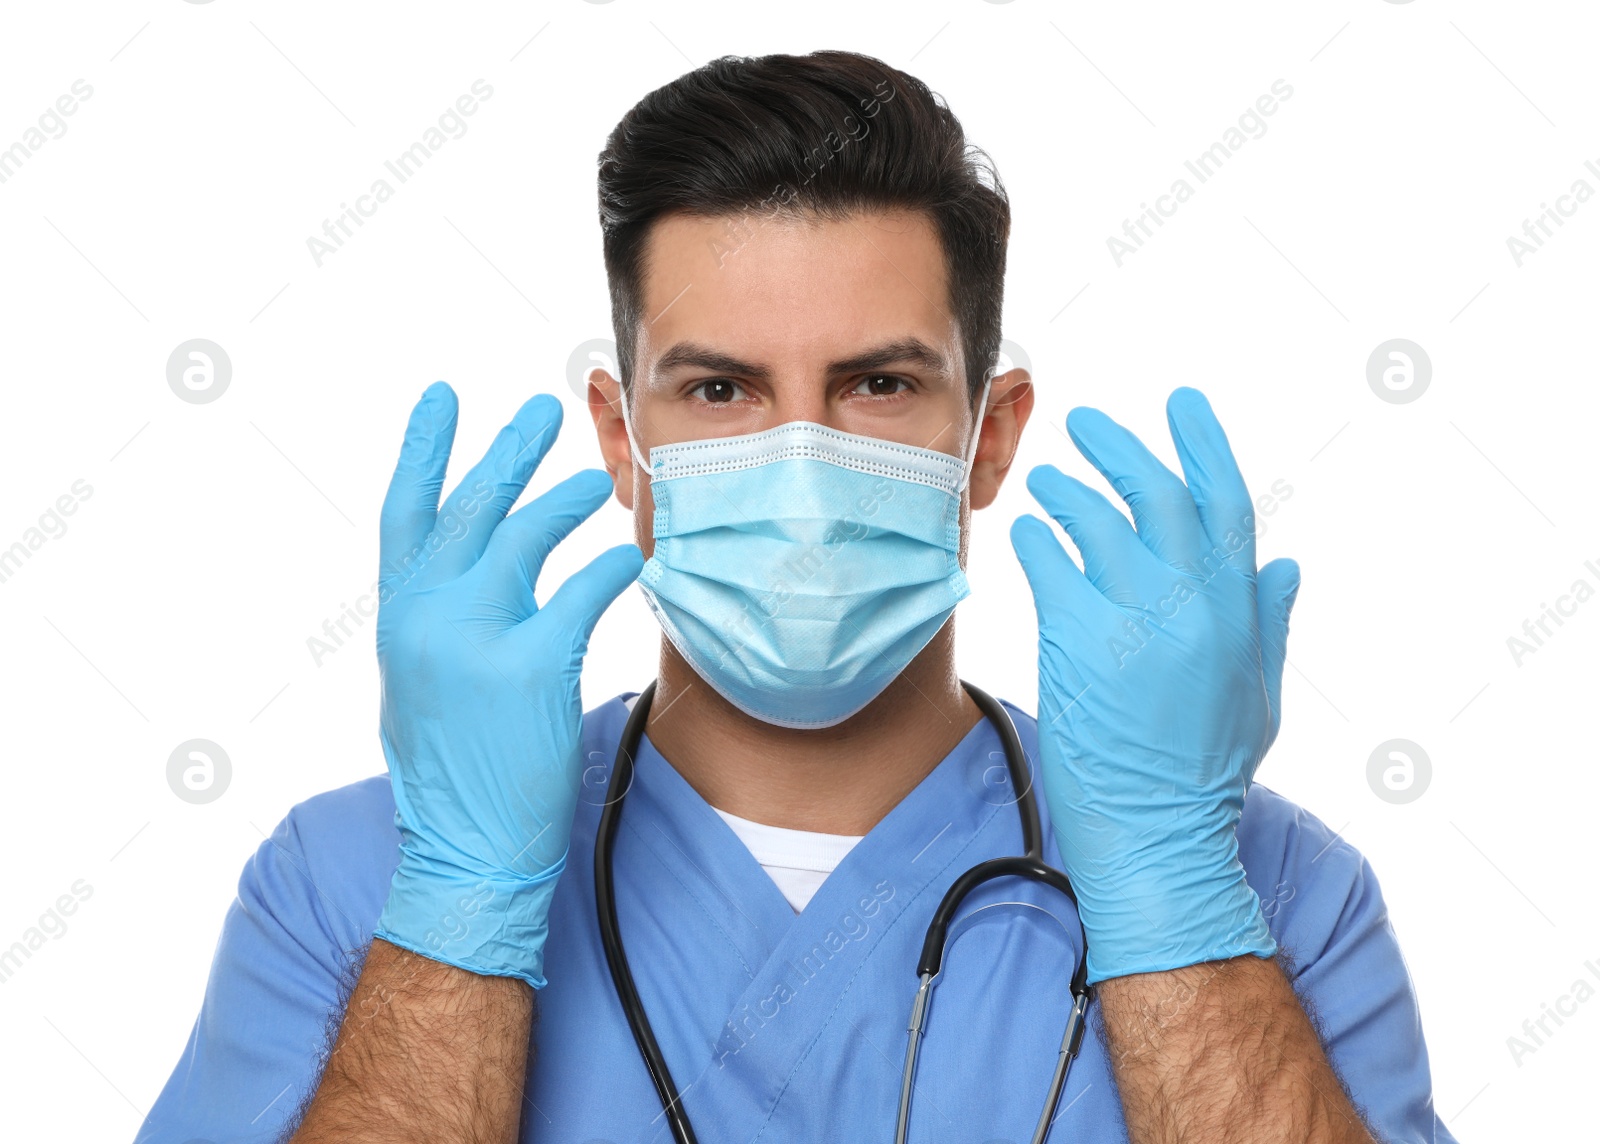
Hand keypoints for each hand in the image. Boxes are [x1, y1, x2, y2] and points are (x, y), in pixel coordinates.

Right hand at [372, 382, 642, 987]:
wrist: (464, 853)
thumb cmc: (454, 775)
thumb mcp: (421, 687)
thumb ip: (439, 624)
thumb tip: (468, 574)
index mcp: (400, 619)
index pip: (403, 514)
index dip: (422, 449)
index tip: (441, 397)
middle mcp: (426, 619)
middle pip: (467, 509)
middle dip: (505, 452)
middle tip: (541, 409)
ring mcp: (472, 640)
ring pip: (522, 540)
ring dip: (562, 501)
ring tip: (595, 479)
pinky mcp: (528, 668)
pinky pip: (579, 593)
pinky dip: (608, 569)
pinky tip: (631, 555)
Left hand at [1009, 387, 1299, 984]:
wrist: (1157, 838)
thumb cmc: (1203, 775)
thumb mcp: (1258, 695)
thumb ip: (1268, 622)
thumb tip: (1286, 563)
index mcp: (1239, 612)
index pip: (1227, 504)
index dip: (1203, 444)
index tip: (1182, 404)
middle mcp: (1193, 606)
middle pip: (1157, 495)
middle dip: (1121, 448)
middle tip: (1087, 424)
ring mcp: (1137, 620)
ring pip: (1098, 521)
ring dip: (1068, 491)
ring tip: (1047, 480)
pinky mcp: (1080, 642)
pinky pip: (1052, 563)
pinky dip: (1038, 540)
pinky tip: (1028, 535)